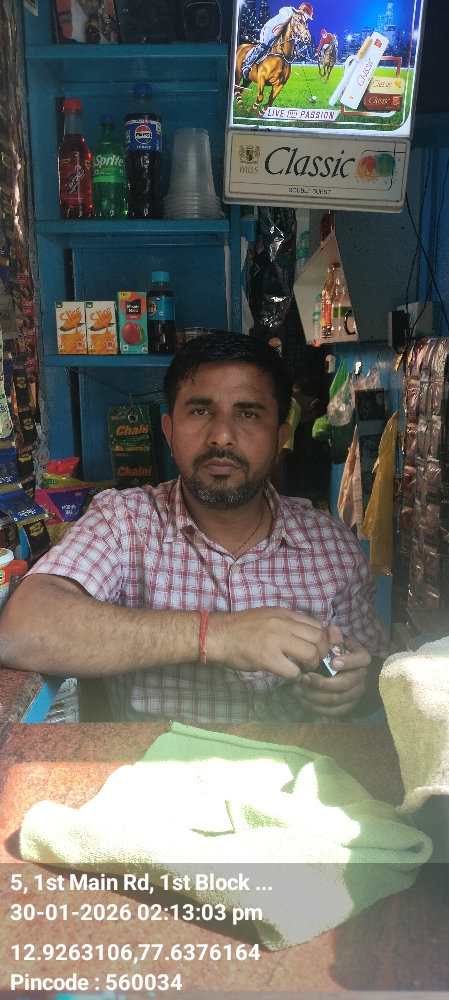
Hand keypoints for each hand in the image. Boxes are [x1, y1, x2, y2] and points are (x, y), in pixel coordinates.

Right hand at [208, 607, 329, 680]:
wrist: (218, 635)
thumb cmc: (242, 629)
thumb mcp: (268, 617)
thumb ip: (287, 623)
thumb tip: (307, 636)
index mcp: (284, 613)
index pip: (317, 624)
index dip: (322, 640)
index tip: (317, 650)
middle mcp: (282, 623)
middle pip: (318, 638)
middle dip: (321, 653)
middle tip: (314, 662)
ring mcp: (275, 640)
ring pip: (310, 654)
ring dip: (311, 666)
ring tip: (303, 670)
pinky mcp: (267, 658)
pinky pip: (293, 671)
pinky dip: (296, 677)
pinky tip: (291, 677)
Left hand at [291, 625, 370, 716]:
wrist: (342, 668)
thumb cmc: (336, 652)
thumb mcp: (336, 641)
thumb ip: (333, 636)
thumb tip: (332, 630)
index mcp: (362, 658)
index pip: (360, 660)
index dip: (348, 662)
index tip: (332, 663)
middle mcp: (362, 677)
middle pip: (345, 684)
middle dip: (322, 682)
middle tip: (304, 677)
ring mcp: (355, 694)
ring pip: (336, 699)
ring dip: (314, 695)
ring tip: (296, 688)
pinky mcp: (347, 707)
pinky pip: (333, 711)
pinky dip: (316, 707)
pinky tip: (302, 699)